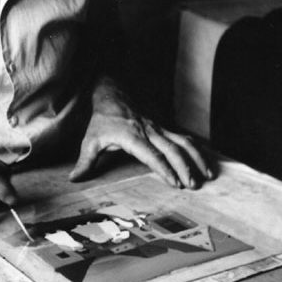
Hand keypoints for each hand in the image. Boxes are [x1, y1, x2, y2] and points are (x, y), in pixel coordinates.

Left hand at [69, 83, 211, 188]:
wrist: (112, 96)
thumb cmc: (102, 121)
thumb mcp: (90, 140)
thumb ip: (85, 161)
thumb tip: (73, 179)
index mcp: (132, 136)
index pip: (151, 154)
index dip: (164, 168)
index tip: (174, 182)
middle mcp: (149, 132)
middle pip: (171, 150)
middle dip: (184, 167)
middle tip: (193, 185)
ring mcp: (159, 129)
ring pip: (182, 142)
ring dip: (196, 158)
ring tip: (207, 176)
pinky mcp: (163, 128)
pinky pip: (184, 138)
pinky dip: (197, 149)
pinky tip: (207, 161)